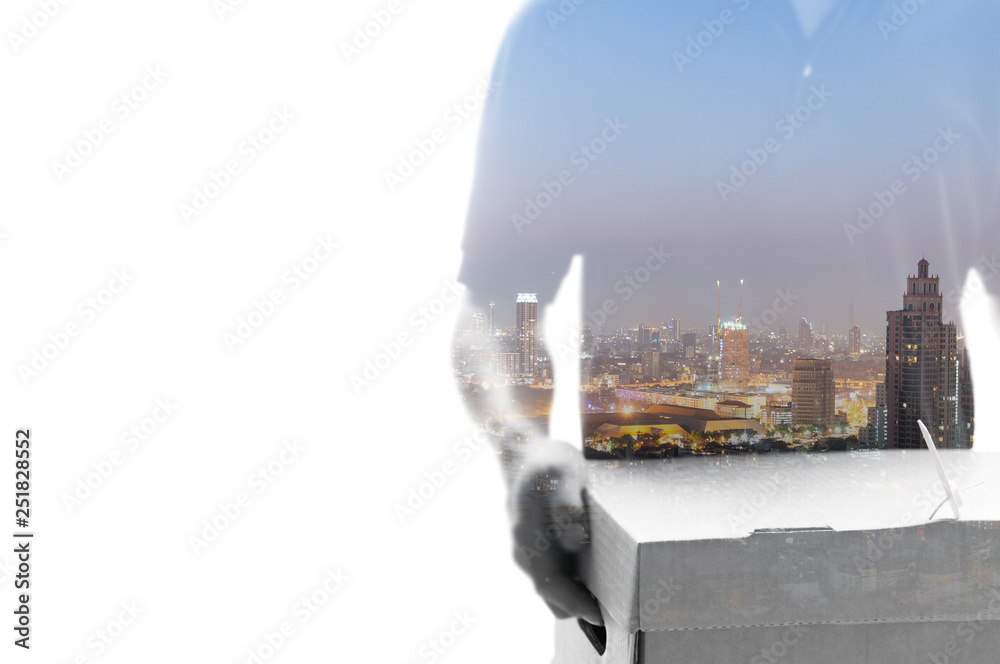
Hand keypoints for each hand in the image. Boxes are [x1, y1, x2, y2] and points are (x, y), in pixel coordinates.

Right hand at [509, 455, 602, 624]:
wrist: (524, 452)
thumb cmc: (547, 462)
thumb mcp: (562, 472)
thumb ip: (567, 505)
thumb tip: (575, 541)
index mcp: (528, 539)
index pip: (550, 586)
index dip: (575, 604)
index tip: (600, 615)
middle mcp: (525, 552)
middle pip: (553, 596)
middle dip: (579, 607)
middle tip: (616, 608)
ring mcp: (529, 552)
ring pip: (554, 588)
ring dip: (578, 596)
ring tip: (612, 595)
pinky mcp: (538, 549)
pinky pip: (557, 576)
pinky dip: (575, 583)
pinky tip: (598, 575)